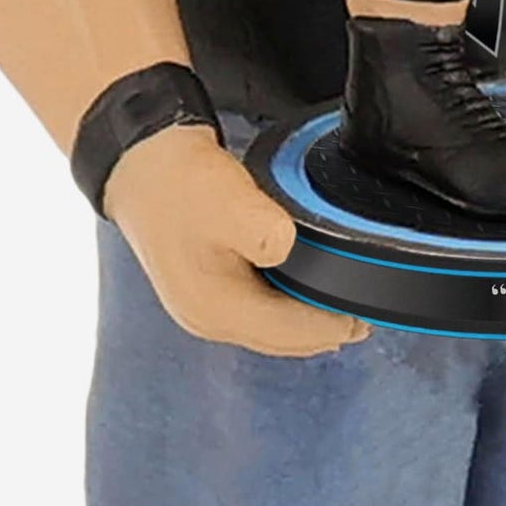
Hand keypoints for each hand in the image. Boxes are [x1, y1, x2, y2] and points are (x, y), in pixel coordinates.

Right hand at [104, 124, 369, 358]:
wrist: (140, 164)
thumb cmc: (181, 182)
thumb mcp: (228, 201)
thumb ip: (263, 230)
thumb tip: (286, 249)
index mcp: (216, 309)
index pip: (287, 332)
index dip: (329, 327)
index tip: (364, 320)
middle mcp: (208, 321)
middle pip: (278, 342)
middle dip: (320, 335)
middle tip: (361, 324)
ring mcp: (202, 313)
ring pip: (267, 334)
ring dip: (302, 328)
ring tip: (337, 317)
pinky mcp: (202, 296)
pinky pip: (253, 318)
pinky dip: (282, 316)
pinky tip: (299, 302)